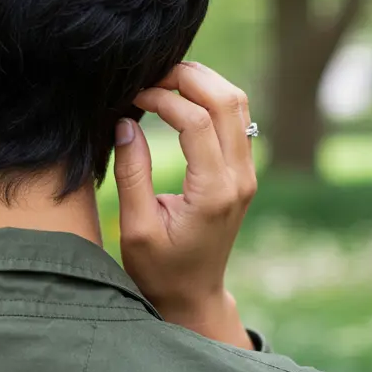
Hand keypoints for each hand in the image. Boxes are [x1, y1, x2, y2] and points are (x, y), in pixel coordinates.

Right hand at [112, 61, 256, 347]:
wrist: (194, 296)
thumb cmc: (160, 269)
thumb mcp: (136, 227)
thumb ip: (132, 174)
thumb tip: (125, 122)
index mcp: (213, 193)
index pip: (196, 122)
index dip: (162, 99)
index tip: (132, 97)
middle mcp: (239, 179)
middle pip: (227, 101)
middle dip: (188, 77)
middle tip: (149, 75)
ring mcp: (247, 174)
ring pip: (238, 103)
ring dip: (203, 82)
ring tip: (162, 81)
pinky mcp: (243, 172)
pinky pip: (236, 118)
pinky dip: (210, 98)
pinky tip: (180, 98)